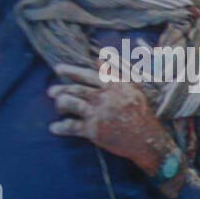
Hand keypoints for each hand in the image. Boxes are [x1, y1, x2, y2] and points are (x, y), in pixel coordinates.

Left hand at [48, 61, 178, 184]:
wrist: (148, 140)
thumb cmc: (142, 113)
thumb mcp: (133, 89)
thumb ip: (115, 73)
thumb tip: (99, 59)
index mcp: (113, 86)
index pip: (86, 74)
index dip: (70, 71)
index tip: (58, 69)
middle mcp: (104, 97)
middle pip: (74, 88)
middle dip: (60, 89)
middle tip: (51, 91)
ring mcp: (97, 113)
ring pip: (69, 103)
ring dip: (59, 104)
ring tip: (58, 107)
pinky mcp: (93, 130)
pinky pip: (70, 126)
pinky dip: (60, 127)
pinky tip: (54, 127)